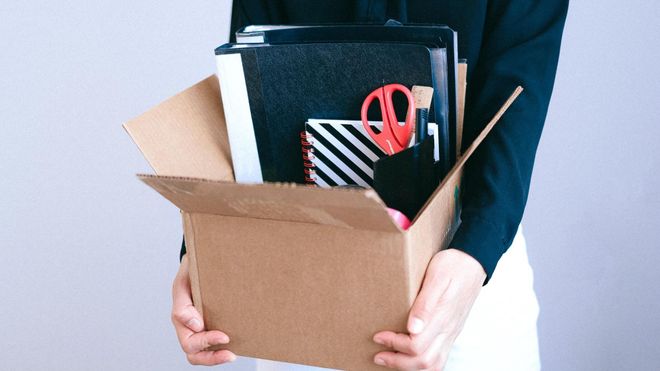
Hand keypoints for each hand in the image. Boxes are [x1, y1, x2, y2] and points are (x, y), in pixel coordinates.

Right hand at [172, 255, 235, 364]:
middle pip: (194, 353)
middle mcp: (188, 326)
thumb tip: (196, 326)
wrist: (200, 260)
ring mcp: (199, 327)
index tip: (225, 337)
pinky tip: (237, 344)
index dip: (206, 342)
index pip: (189, 342)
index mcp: (181, 317)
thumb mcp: (184, 281)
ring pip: (202, 353)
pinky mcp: (211, 323)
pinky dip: (223, 347)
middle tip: (231, 355)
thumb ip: (184, 304)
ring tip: (233, 354)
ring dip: (217, 357)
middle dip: (212, 358)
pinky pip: (213, 343)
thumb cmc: (191, 270)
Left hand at [372, 248, 485, 369]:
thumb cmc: (453, 266)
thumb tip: (413, 328)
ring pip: (434, 364)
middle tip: (379, 354)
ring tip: (391, 358)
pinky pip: (439, 357)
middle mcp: (449, 330)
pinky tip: (409, 355)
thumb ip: (425, 304)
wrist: (473, 262)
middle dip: (398, 362)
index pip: (416, 345)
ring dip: (410, 366)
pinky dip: (422, 363)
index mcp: (442, 317)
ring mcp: (452, 333)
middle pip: (425, 362)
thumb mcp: (436, 277)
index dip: (394, 344)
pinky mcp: (452, 332)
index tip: (379, 335)